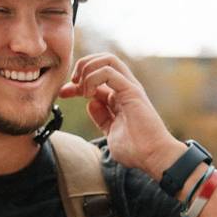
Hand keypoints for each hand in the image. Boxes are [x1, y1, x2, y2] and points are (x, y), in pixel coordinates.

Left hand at [59, 53, 184, 179]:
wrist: (153, 157)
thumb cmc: (136, 150)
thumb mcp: (111, 132)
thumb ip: (101, 118)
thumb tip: (91, 104)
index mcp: (120, 97)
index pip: (95, 78)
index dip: (76, 83)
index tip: (62, 93)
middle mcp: (125, 88)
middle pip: (102, 61)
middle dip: (82, 67)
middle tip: (71, 84)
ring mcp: (129, 88)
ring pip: (107, 59)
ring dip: (87, 68)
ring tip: (80, 87)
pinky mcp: (132, 91)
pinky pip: (109, 72)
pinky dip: (93, 78)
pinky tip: (88, 94)